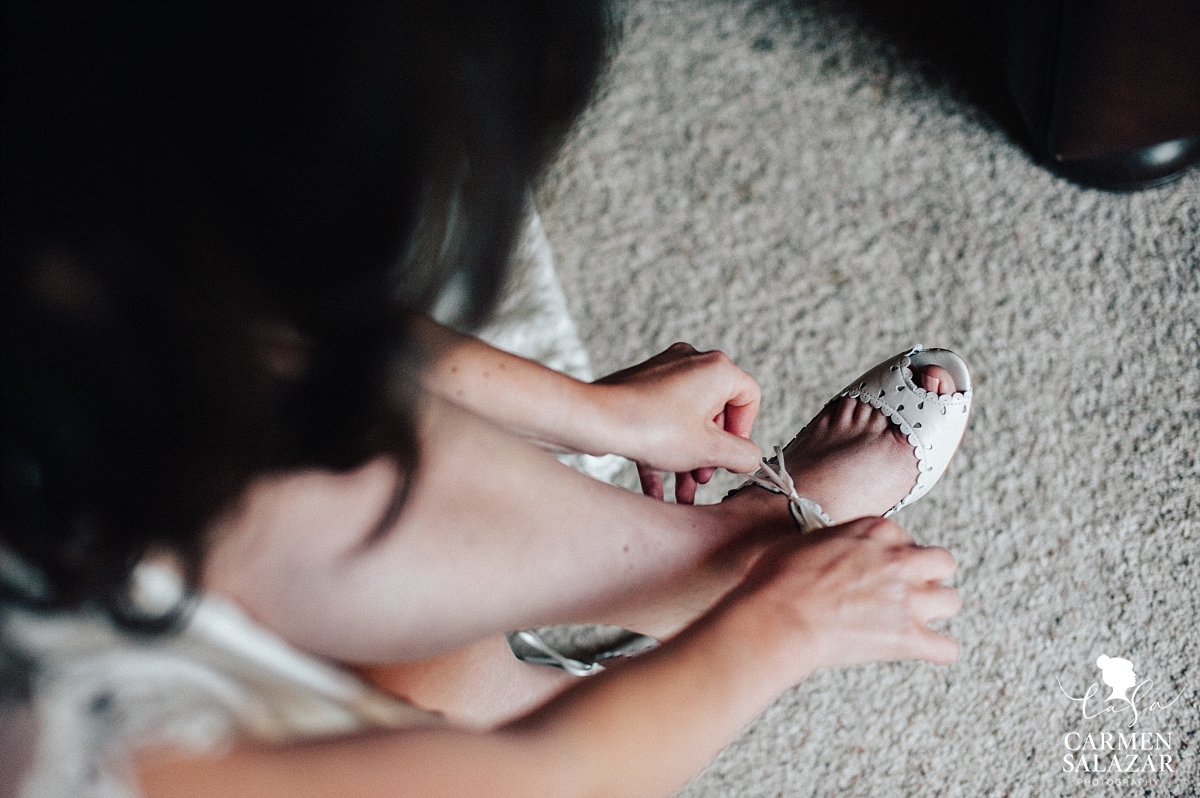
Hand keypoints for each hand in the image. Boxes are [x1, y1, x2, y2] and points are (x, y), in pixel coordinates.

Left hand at [594, 343, 761, 502]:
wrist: (595, 420)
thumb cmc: (654, 428)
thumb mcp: (708, 449)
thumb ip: (742, 455)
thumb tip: (751, 459)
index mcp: (716, 369)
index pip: (749, 396)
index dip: (744, 432)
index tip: (730, 457)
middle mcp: (691, 362)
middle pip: (716, 413)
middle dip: (710, 452)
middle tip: (702, 477)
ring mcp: (664, 373)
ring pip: (686, 422)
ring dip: (687, 460)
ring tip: (683, 494)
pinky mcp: (640, 389)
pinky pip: (661, 422)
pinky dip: (662, 453)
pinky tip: (656, 492)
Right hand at [736, 517, 959, 674]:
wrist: (778, 619)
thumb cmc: (778, 579)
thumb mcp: (808, 540)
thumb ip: (837, 542)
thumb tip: (834, 551)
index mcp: (876, 532)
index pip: (907, 539)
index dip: (895, 556)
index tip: (880, 570)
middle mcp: (899, 560)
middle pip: (942, 562)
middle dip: (929, 576)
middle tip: (907, 591)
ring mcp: (908, 600)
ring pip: (952, 601)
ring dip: (935, 611)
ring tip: (914, 620)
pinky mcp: (908, 638)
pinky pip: (947, 649)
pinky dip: (936, 652)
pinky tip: (922, 651)